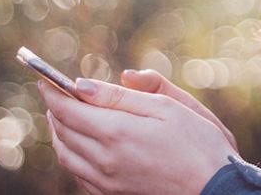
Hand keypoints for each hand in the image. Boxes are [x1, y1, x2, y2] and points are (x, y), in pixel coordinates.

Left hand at [39, 77, 237, 194]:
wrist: (215, 188)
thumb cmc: (198, 143)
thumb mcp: (167, 107)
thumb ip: (122, 95)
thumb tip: (82, 85)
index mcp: (117, 132)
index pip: (68, 109)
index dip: (53, 91)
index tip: (44, 78)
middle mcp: (104, 160)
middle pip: (62, 131)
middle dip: (55, 109)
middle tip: (54, 92)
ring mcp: (106, 181)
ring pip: (65, 155)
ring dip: (58, 132)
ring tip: (62, 115)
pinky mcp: (112, 194)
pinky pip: (77, 174)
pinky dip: (70, 155)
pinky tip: (79, 145)